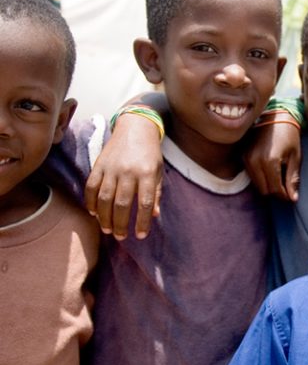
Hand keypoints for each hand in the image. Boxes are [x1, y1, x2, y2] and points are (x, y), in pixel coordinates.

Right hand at [85, 113, 162, 239]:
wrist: (135, 128)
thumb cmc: (150, 152)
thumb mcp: (159, 171)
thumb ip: (156, 193)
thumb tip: (154, 215)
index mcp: (147, 173)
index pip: (145, 203)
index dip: (142, 222)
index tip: (140, 236)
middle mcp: (128, 171)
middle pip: (122, 204)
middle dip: (120, 224)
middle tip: (120, 237)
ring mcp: (111, 168)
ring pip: (105, 198)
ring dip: (104, 217)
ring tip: (107, 230)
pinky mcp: (99, 164)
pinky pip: (91, 186)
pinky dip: (91, 201)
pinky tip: (93, 213)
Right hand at [244, 115, 301, 201]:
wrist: (276, 116)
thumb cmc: (290, 136)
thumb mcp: (296, 158)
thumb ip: (292, 180)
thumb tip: (293, 199)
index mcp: (270, 161)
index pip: (275, 190)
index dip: (285, 196)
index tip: (292, 195)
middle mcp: (255, 161)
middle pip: (264, 190)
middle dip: (276, 192)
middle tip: (286, 186)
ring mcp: (246, 158)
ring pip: (257, 185)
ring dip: (268, 185)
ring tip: (280, 176)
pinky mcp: (242, 156)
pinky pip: (251, 176)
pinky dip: (261, 178)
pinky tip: (271, 170)